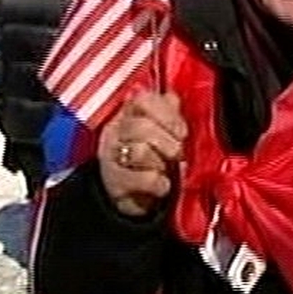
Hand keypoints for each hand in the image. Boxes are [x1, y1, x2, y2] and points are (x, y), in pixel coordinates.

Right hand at [97, 92, 186, 216]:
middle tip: (177, 153)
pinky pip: (143, 179)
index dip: (166, 114)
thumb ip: (168, 111)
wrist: (136, 196)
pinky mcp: (116, 186)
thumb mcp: (162, 131)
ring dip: (161, 162)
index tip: (181, 131)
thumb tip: (171, 96)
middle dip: (167, 141)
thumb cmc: (151, 159)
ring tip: (166, 169)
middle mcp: (115, 133)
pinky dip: (158, 183)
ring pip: (139, 151)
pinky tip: (162, 185)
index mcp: (128, 113)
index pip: (142, 100)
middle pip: (140, 126)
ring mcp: (111, 160)